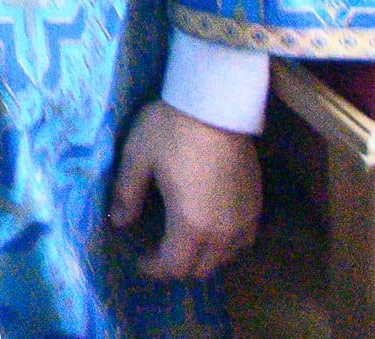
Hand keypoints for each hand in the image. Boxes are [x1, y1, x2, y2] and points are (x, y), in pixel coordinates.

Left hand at [111, 99, 262, 280]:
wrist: (216, 104)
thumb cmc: (171, 129)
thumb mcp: (137, 159)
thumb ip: (127, 195)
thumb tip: (117, 223)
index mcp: (191, 225)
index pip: (174, 267)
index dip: (153, 269)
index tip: (138, 260)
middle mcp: (223, 232)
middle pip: (201, 270)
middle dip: (176, 269)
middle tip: (156, 253)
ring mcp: (244, 220)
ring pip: (224, 259)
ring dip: (201, 259)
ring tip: (180, 242)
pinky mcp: (256, 206)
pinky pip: (241, 242)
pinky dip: (223, 246)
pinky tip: (208, 228)